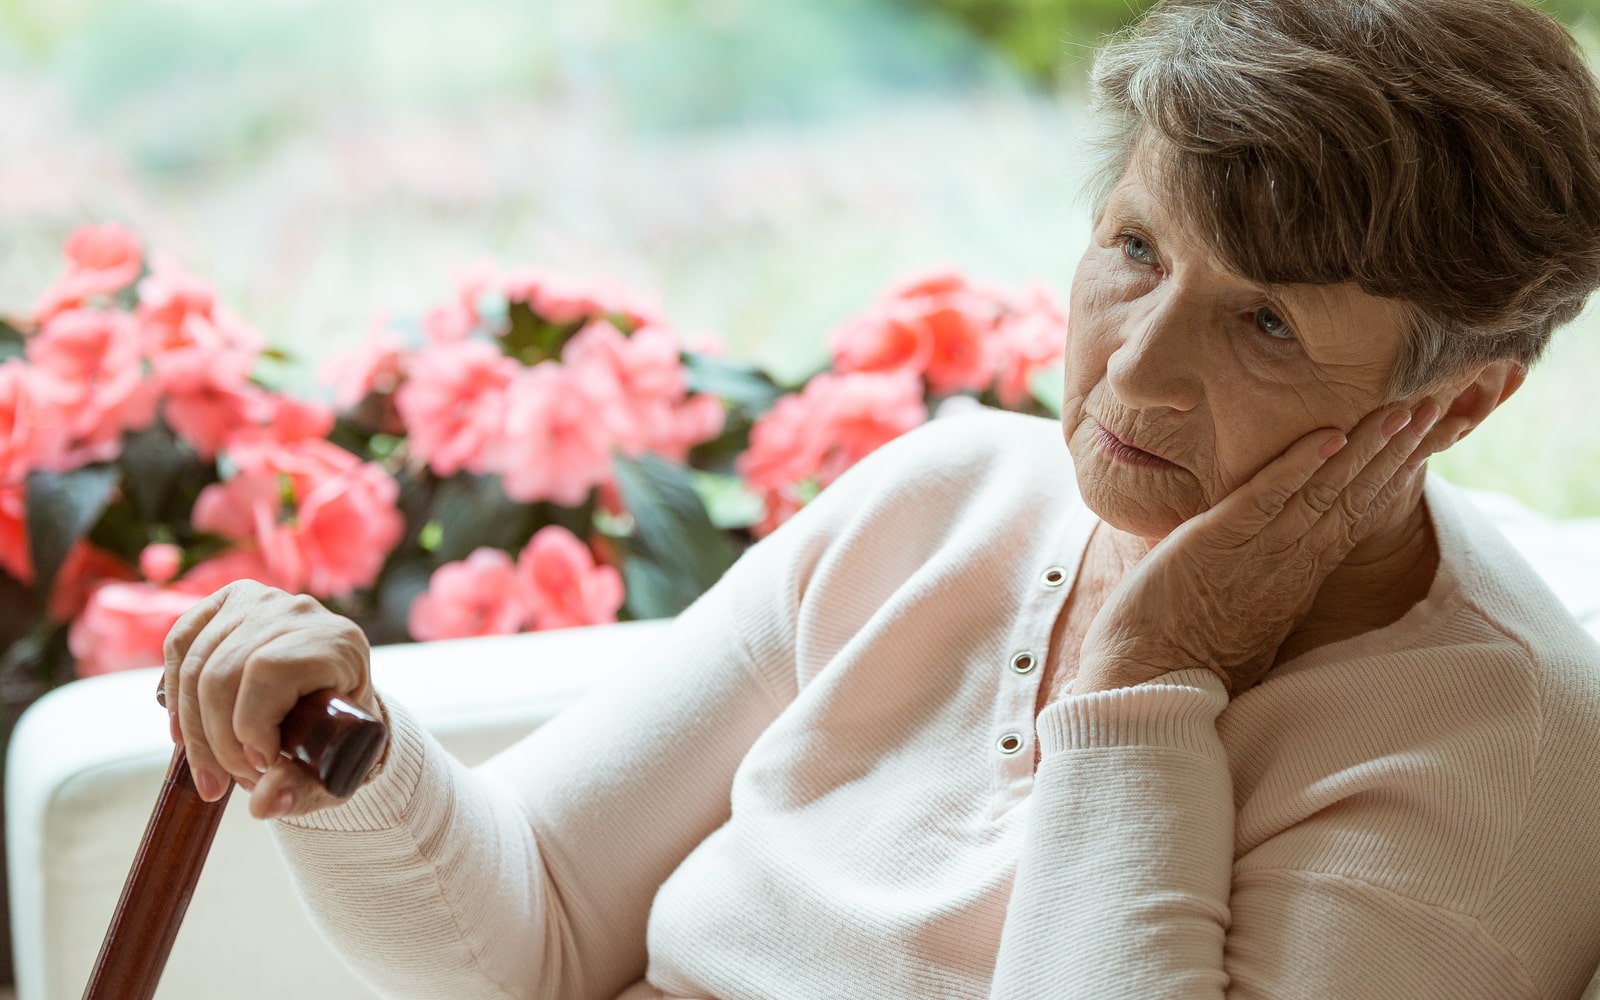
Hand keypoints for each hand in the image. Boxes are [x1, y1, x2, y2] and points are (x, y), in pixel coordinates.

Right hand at [161, 579, 379, 818]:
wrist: (334, 708)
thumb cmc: (337, 739)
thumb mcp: (331, 770)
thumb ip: (302, 791)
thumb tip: (264, 806)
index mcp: (337, 642)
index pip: (269, 670)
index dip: (251, 724)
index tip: (261, 766)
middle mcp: (300, 611)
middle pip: (224, 672)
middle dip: (218, 740)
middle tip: (232, 780)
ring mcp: (261, 601)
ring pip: (196, 665)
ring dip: (193, 729)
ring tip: (214, 768)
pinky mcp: (226, 602)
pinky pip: (179, 643)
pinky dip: (174, 693)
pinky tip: (182, 733)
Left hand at [1073, 402, 1441, 694]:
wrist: (1145, 685)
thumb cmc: (1178, 651)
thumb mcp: (1241, 611)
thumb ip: (1264, 578)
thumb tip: (1270, 557)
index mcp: (1297, 576)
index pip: (1354, 515)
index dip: (1390, 476)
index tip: (1422, 442)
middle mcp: (1290, 562)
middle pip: (1354, 497)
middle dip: (1396, 452)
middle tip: (1435, 409)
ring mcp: (1259, 553)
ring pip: (1324, 492)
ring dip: (1365, 449)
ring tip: (1403, 411)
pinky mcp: (1218, 543)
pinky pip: (1265, 498)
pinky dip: (1297, 466)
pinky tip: (1329, 437)